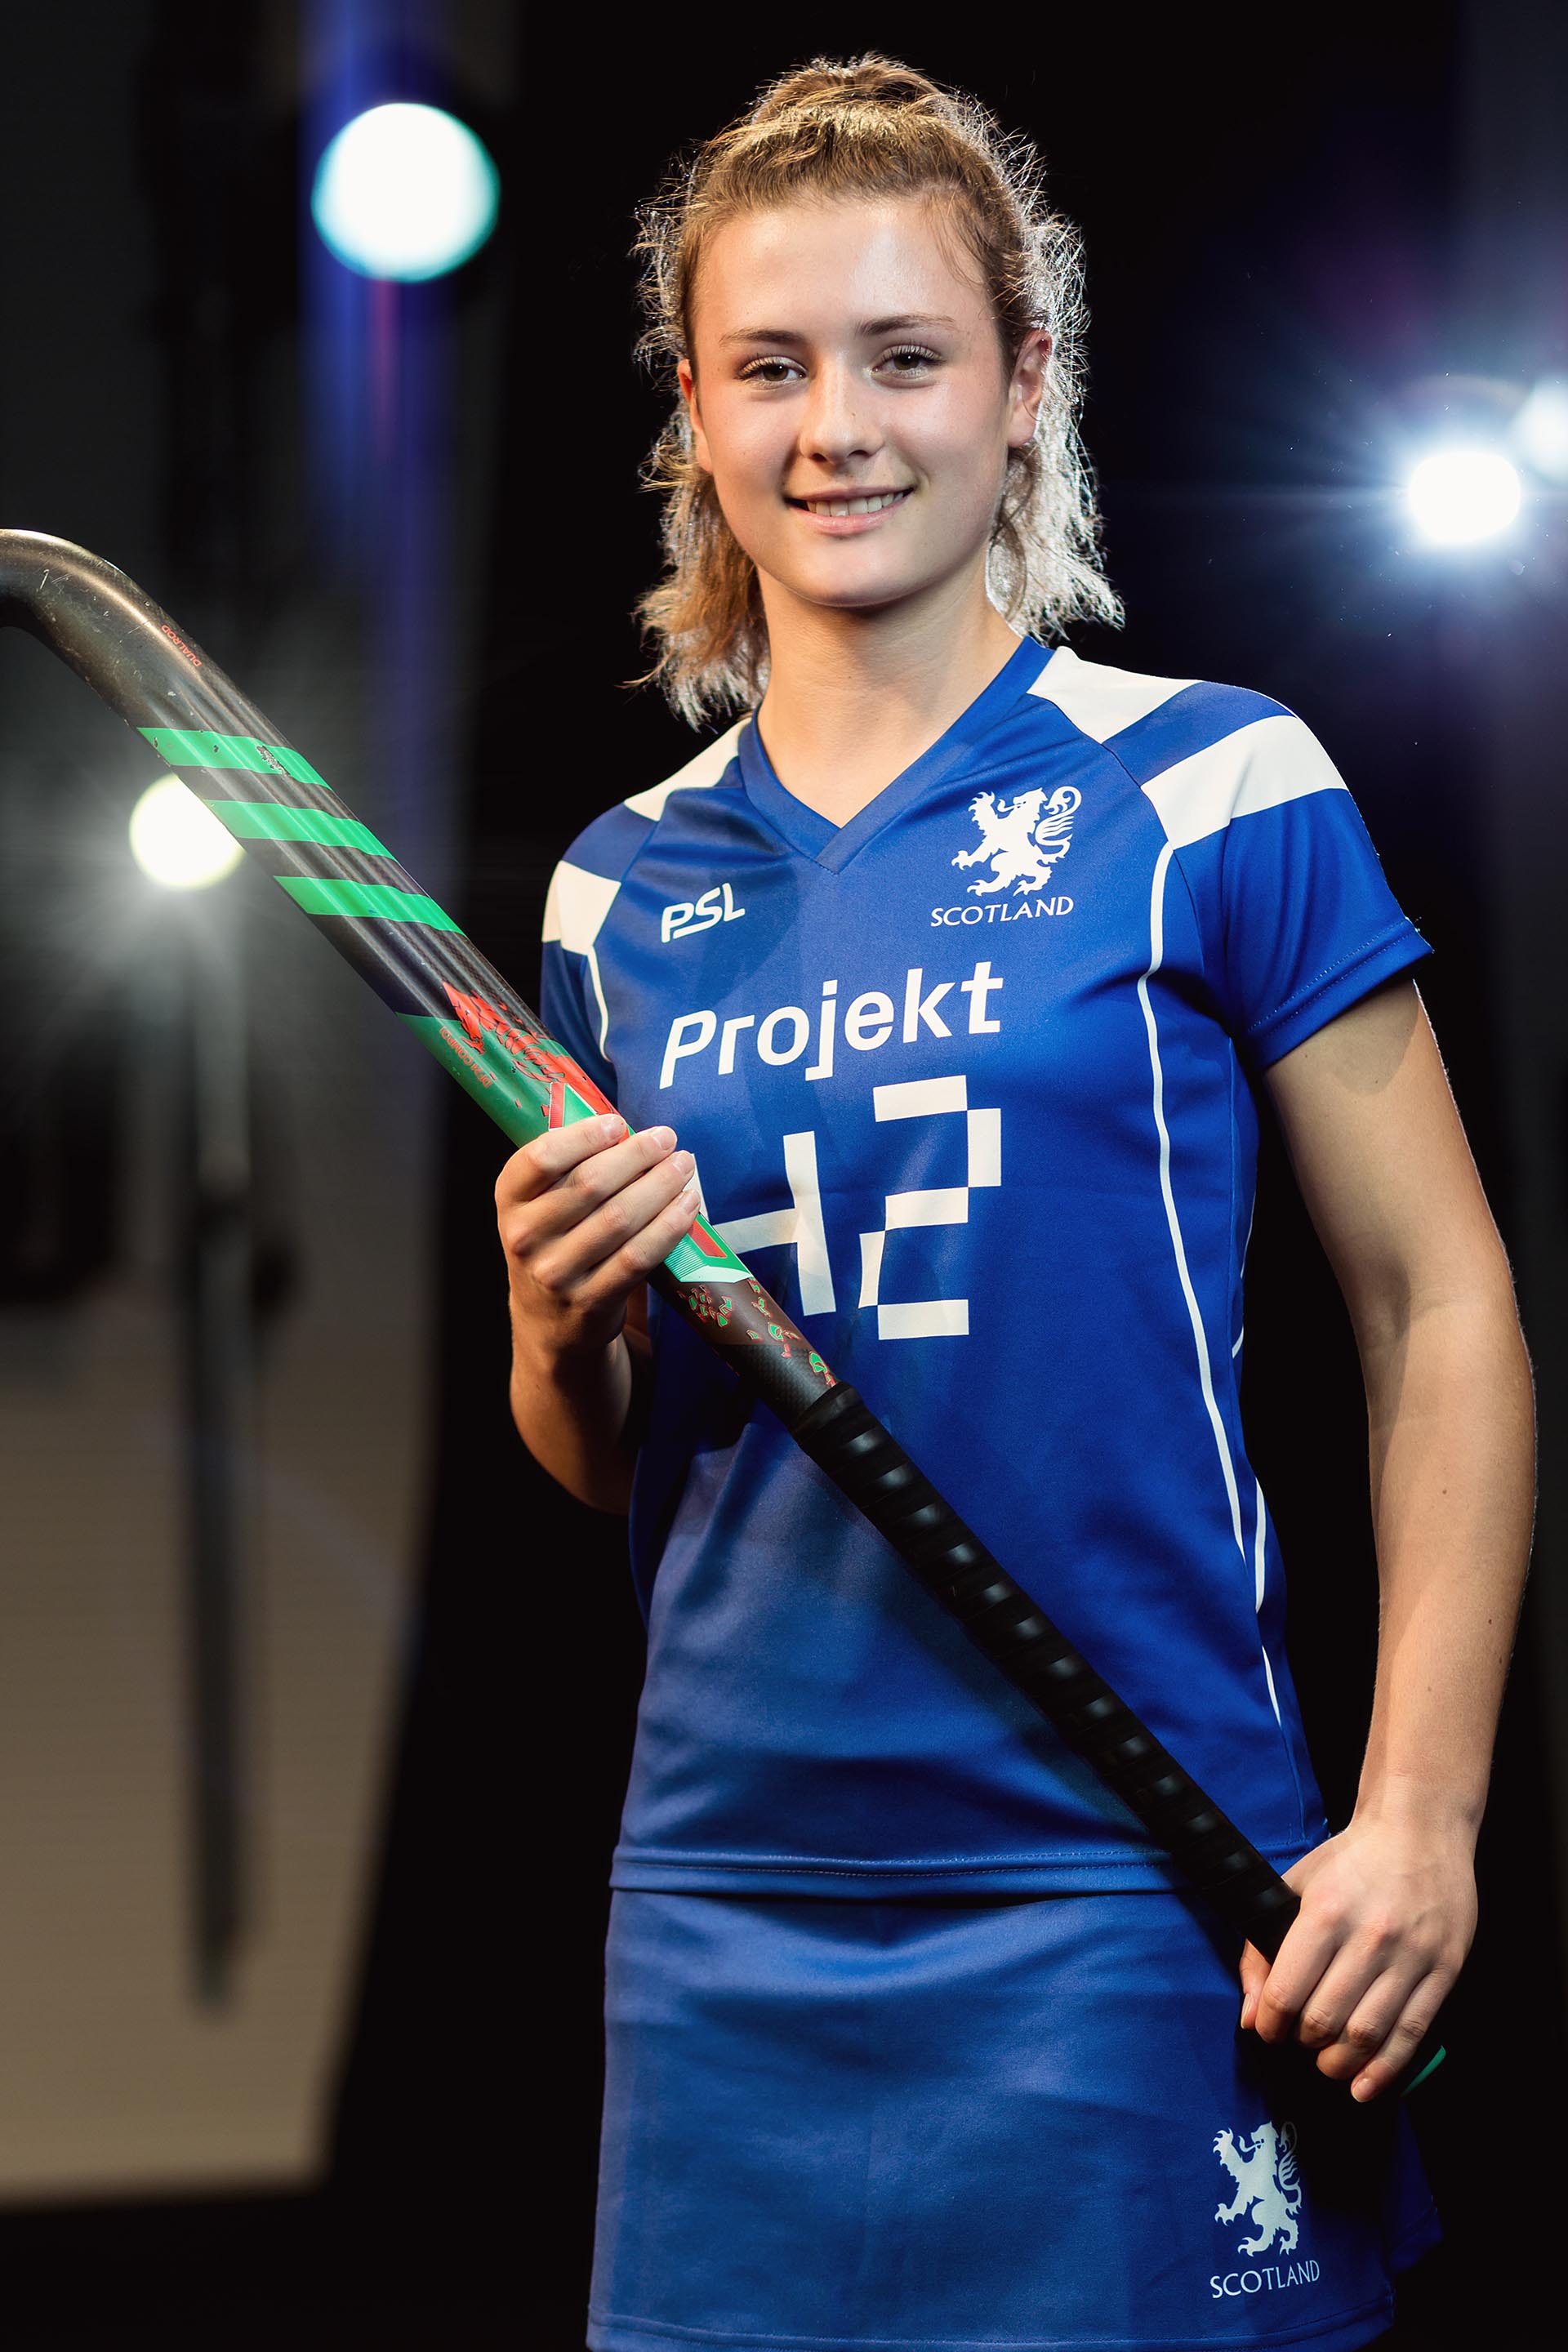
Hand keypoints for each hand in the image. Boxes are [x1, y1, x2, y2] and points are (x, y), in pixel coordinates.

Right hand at [496, 1112, 699, 1365]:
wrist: (549, 1322)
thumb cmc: (555, 1244)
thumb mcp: (539, 1205)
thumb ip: (570, 1169)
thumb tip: (630, 1132)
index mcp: (510, 1200)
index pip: (542, 1158)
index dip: (584, 1136)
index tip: (618, 1124)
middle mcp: (525, 1237)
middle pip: (589, 1184)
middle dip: (637, 1155)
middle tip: (667, 1139)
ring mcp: (557, 1273)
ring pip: (620, 1218)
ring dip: (661, 1185)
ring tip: (684, 1165)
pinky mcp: (591, 1301)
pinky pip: (639, 1256)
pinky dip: (669, 1226)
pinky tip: (687, 1205)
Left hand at [1236, 1805, 1475, 2100]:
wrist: (1419, 1829)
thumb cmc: (1348, 1860)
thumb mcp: (1292, 1888)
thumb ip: (1260, 1951)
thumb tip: (1250, 2018)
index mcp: (1326, 1913)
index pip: (1288, 1991)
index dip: (1271, 2024)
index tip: (1268, 2030)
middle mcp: (1370, 1937)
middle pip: (1326, 2020)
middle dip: (1304, 2044)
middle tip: (1300, 2041)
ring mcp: (1411, 1956)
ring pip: (1368, 2034)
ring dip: (1340, 2064)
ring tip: (1328, 2064)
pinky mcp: (1444, 1970)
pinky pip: (1412, 2033)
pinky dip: (1385, 2070)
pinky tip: (1365, 2087)